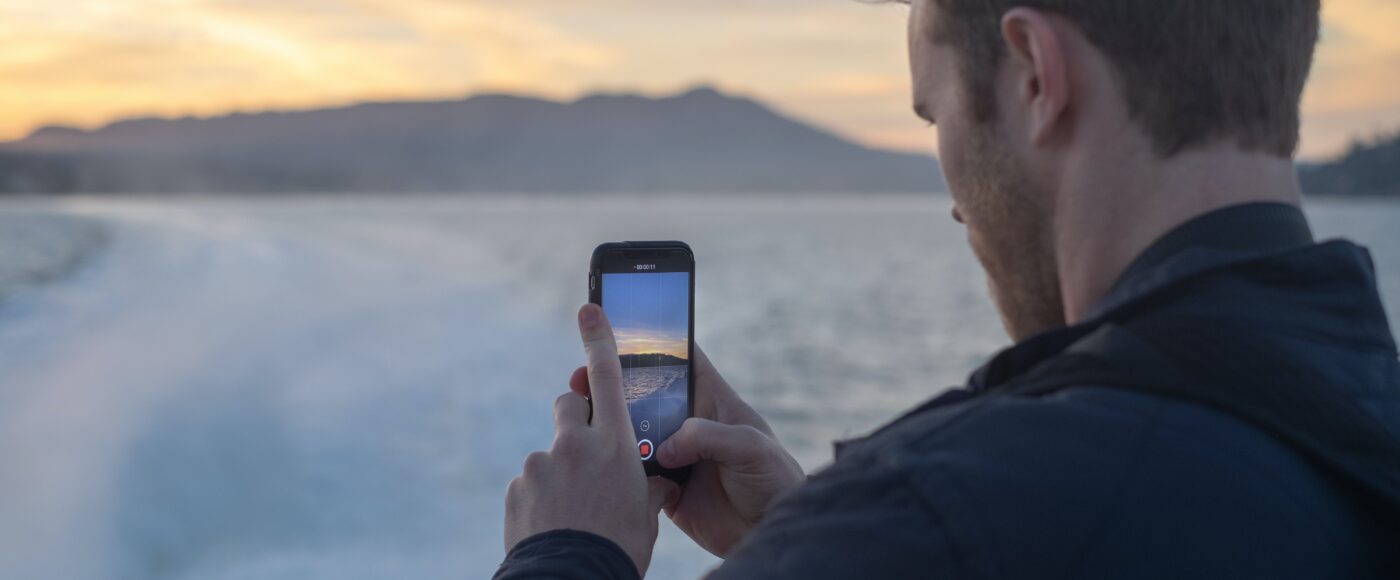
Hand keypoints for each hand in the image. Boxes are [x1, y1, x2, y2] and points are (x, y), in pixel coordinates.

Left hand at [504, 304, 678, 574]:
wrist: (571, 579)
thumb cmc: (620, 548)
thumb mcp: (647, 515)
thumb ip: (648, 487)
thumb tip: (657, 484)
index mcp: (615, 444)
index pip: (606, 377)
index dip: (598, 339)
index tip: (588, 308)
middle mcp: (574, 444)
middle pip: (568, 404)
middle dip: (577, 417)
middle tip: (588, 447)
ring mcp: (540, 464)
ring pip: (551, 452)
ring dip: (561, 470)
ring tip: (573, 510)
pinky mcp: (516, 487)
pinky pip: (532, 483)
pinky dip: (542, 497)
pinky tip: (555, 524)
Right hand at [569, 344, 804, 557]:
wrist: (769, 533)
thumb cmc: (773, 479)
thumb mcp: (750, 447)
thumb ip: (708, 437)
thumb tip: (665, 447)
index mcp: (714, 402)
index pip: (684, 361)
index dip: (656, 343)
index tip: (621, 329)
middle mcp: (690, 424)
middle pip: (647, 394)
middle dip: (615, 383)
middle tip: (582, 376)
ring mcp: (676, 455)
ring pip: (634, 432)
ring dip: (610, 424)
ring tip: (580, 415)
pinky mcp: (665, 488)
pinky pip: (634, 472)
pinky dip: (617, 466)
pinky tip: (595, 460)